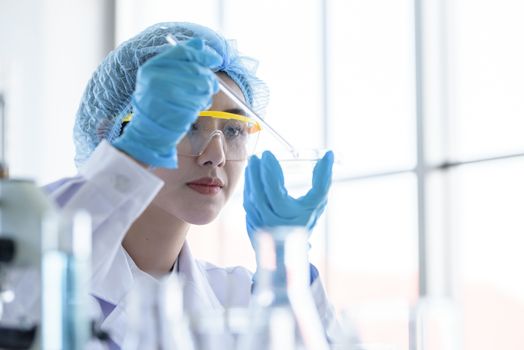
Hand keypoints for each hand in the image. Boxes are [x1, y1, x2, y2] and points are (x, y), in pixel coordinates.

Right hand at [113, 38, 220, 167]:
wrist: (148, 132)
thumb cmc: (157, 103)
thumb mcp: (162, 78)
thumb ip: (180, 60)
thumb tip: (201, 44)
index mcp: (152, 67)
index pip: (183, 52)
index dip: (203, 55)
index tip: (217, 60)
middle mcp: (156, 79)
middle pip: (196, 70)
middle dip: (209, 77)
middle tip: (212, 85)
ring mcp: (166, 96)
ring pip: (201, 86)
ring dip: (206, 93)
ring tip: (199, 98)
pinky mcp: (177, 110)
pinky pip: (200, 102)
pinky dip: (202, 105)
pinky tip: (194, 108)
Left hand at [243, 150, 333, 245]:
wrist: (291, 249)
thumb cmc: (306, 221)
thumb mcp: (317, 202)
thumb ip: (323, 179)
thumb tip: (328, 155)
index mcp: (287, 215)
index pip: (274, 190)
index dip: (269, 171)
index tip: (267, 154)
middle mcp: (270, 221)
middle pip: (258, 192)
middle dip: (256, 171)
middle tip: (257, 156)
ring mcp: (258, 223)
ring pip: (250, 197)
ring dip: (250, 178)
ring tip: (253, 163)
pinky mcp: (250, 223)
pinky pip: (247, 203)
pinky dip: (248, 188)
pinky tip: (250, 177)